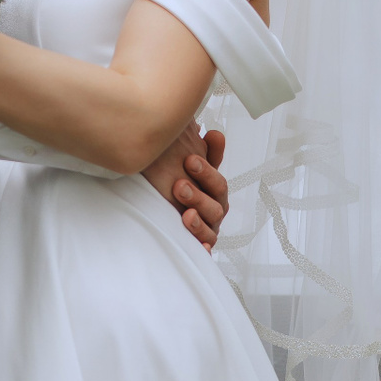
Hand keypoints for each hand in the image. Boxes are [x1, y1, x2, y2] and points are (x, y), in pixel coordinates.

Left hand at [141, 126, 228, 250]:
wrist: (164, 207)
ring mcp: (208, 228)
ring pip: (211, 228)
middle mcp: (214, 209)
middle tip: (179, 186)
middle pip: (215, 204)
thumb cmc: (177, 181)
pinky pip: (206, 250)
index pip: (216, 181)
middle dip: (198, 195)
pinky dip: (205, 248)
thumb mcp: (187, 164)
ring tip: (186, 215)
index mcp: (213, 189)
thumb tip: (208, 131)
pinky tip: (201, 247)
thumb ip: (199, 149)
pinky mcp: (200, 245)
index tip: (188, 160)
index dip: (206, 171)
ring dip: (199, 221)